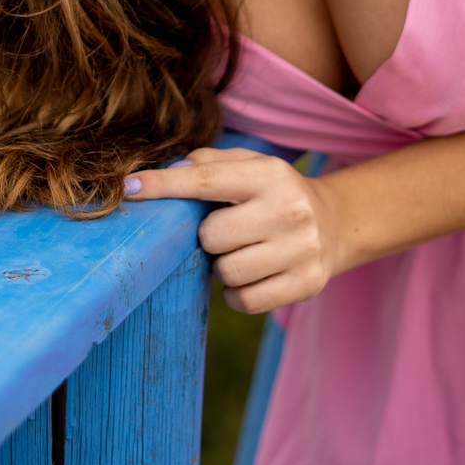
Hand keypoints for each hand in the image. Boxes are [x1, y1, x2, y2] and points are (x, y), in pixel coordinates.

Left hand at [124, 147, 343, 313]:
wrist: (334, 224)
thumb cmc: (274, 194)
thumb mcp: (250, 166)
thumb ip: (208, 163)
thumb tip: (168, 172)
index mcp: (270, 174)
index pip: (205, 180)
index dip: (163, 185)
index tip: (129, 188)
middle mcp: (289, 210)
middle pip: (212, 235)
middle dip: (209, 237)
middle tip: (228, 231)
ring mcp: (301, 250)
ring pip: (227, 272)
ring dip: (223, 267)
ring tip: (242, 252)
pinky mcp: (305, 284)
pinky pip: (244, 301)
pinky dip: (236, 294)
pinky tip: (251, 275)